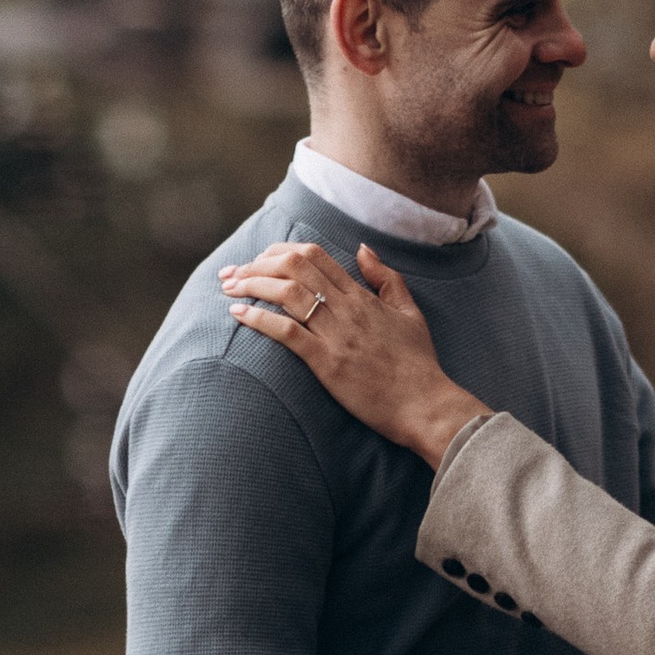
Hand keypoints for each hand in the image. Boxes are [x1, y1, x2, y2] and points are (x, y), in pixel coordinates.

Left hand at [220, 240, 491, 464]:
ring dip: (252, 285)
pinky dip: (259, 318)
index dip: (280, 251)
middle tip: (232, 272)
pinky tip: (238, 314)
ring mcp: (337, 335)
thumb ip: (386, 279)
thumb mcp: (409, 313)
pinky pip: (288, 332)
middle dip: (256, 264)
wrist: (426, 405)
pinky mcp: (328, 363)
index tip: (259, 259)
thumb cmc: (418, 364)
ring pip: (287, 293)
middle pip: (294, 268)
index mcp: (363, 296)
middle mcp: (347, 309)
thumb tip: (362, 249)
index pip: (315, 256)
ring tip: (228, 289)